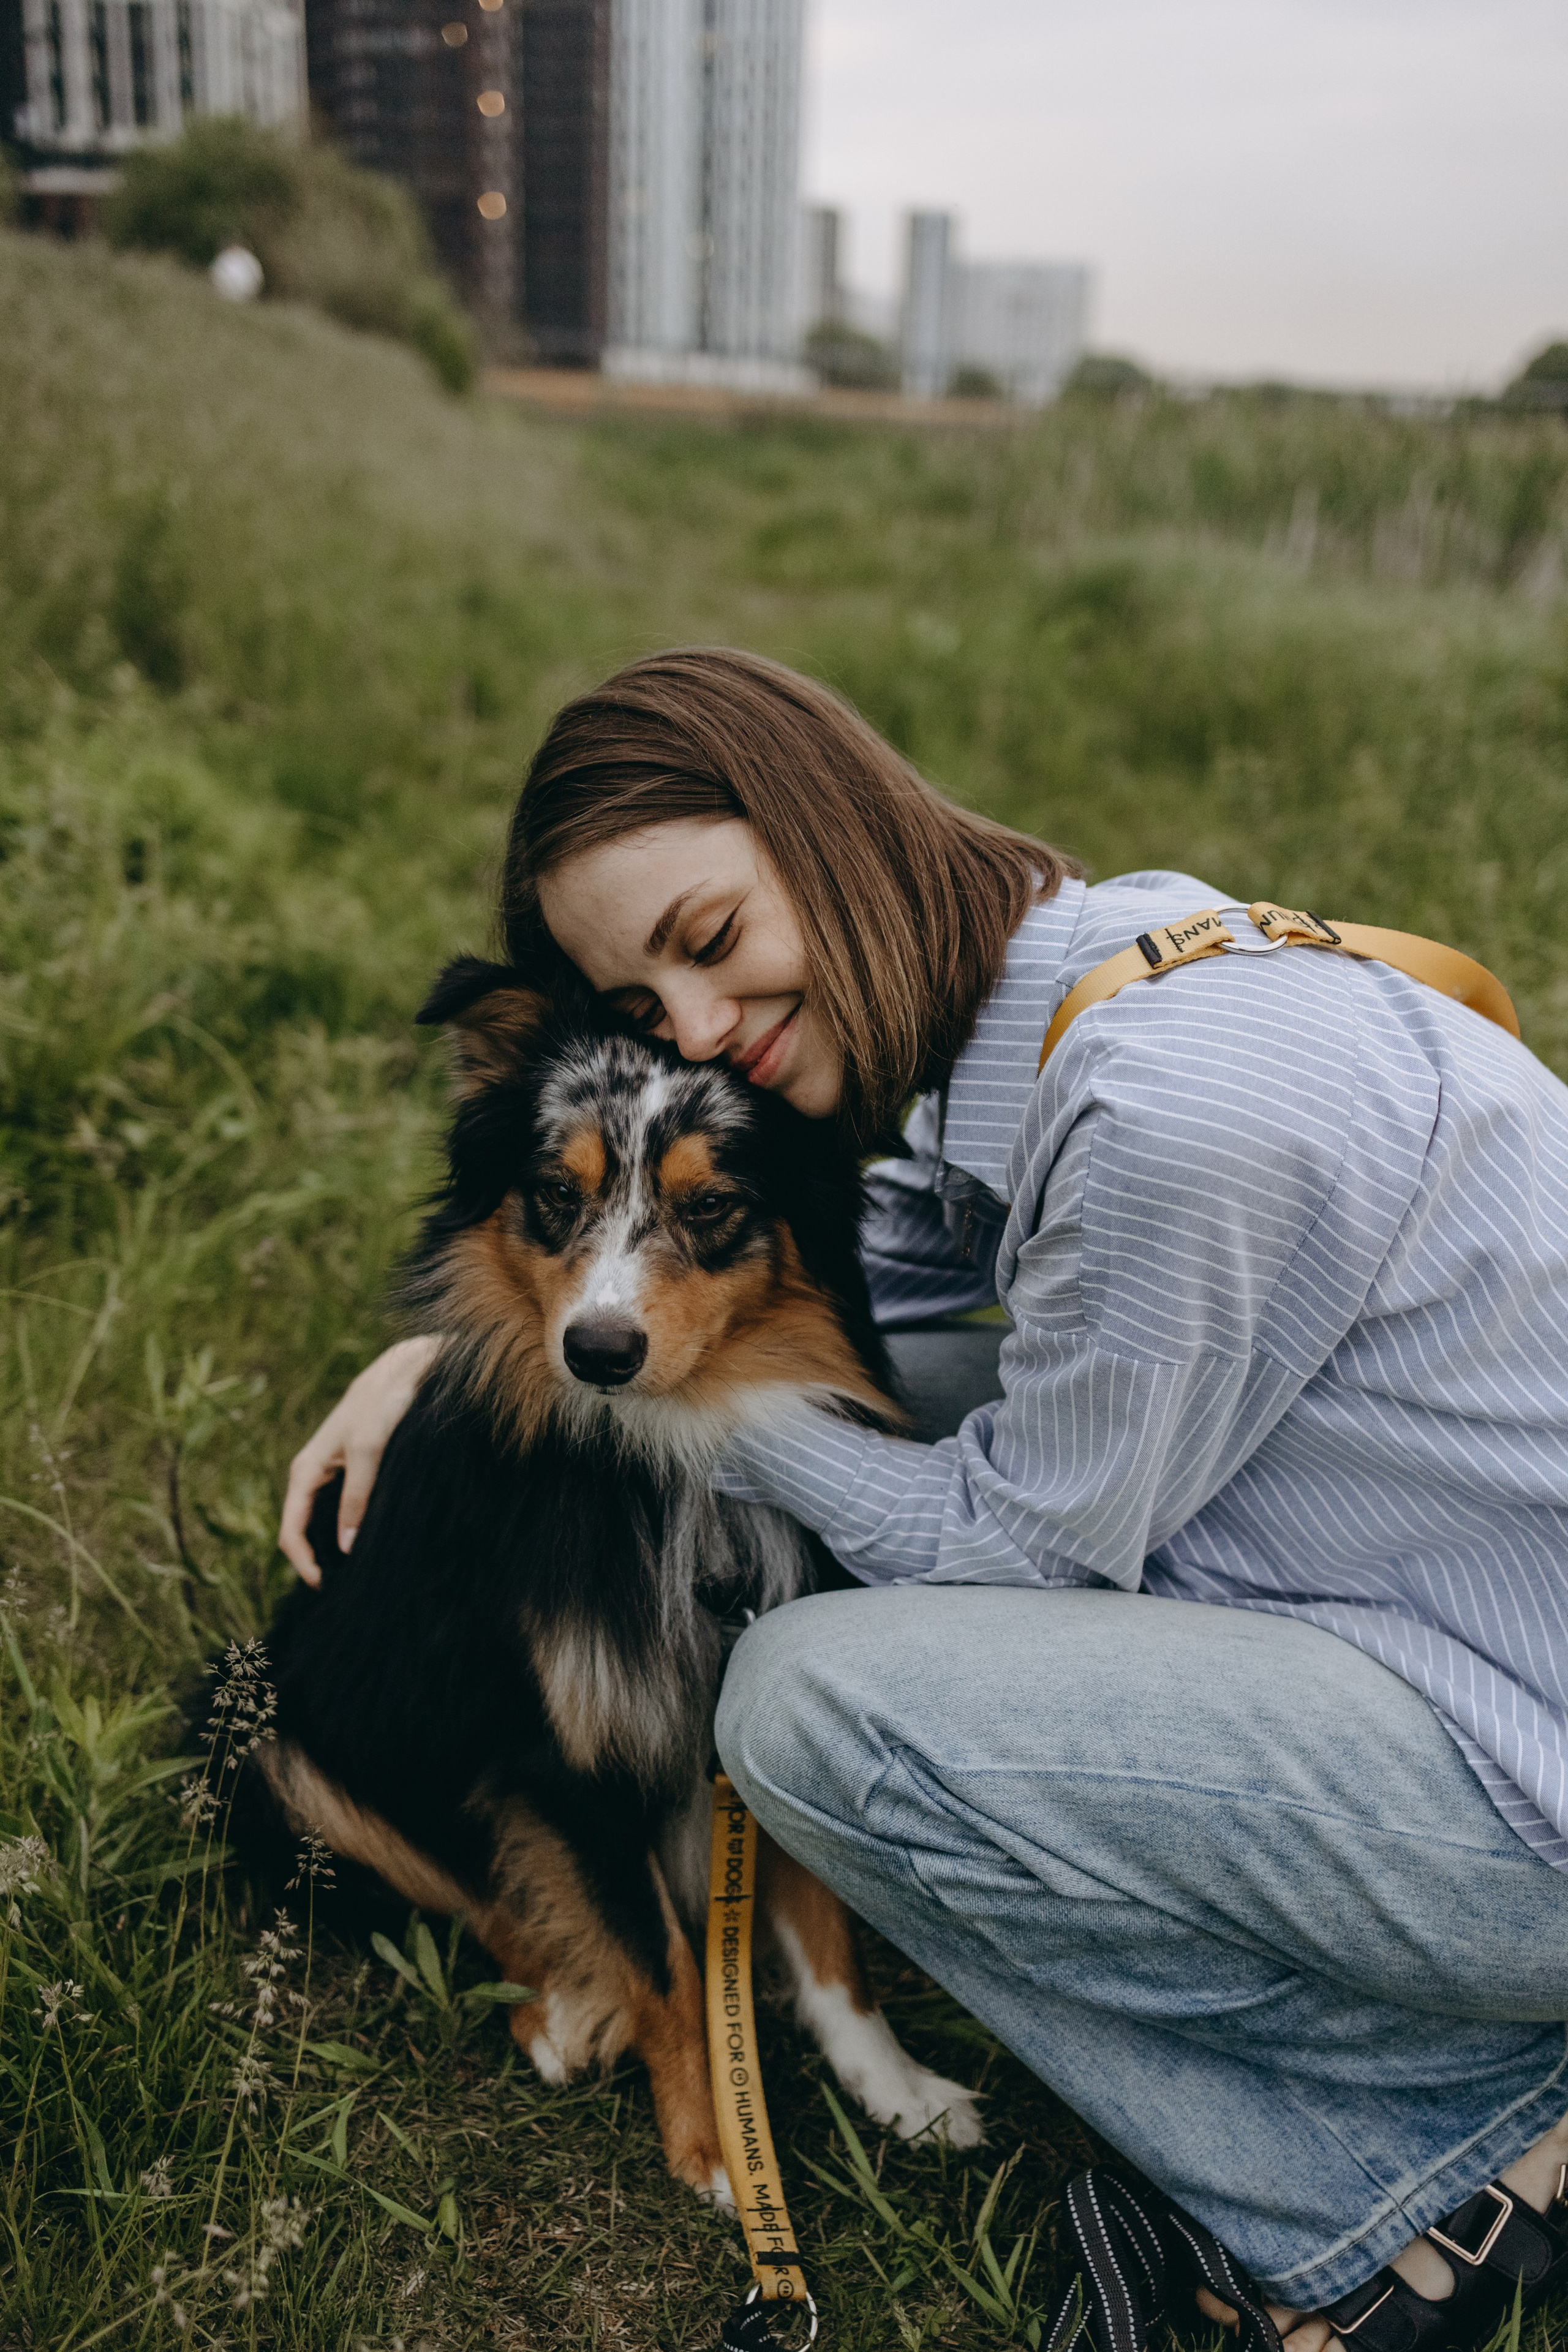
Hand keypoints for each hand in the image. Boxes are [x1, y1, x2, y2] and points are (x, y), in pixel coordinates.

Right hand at [278, 1336, 442, 1583]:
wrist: (403, 1371)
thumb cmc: (383, 1404)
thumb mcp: (368, 1450)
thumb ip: (357, 1497)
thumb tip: (346, 1547)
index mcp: (304, 1472)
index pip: (290, 1531)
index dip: (303, 1565)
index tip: (324, 1588)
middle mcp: (311, 1475)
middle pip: (302, 1531)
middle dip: (316, 1562)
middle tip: (343, 1590)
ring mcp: (331, 1474)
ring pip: (321, 1522)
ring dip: (331, 1549)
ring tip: (356, 1574)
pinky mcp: (351, 1471)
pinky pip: (340, 1510)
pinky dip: (348, 1530)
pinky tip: (368, 1543)